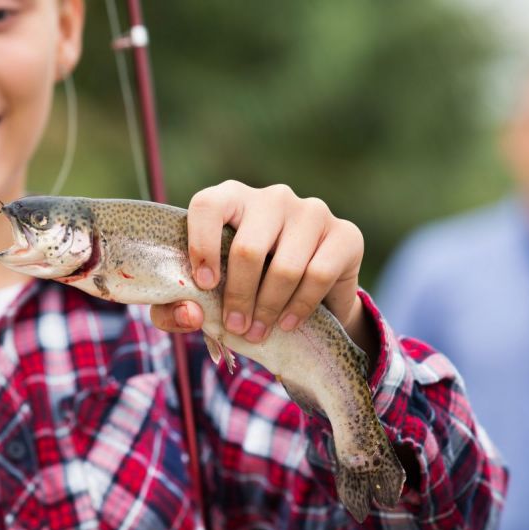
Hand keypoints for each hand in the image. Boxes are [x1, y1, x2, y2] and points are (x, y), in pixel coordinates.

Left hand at [151, 180, 374, 357]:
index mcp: (232, 198)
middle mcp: (272, 197)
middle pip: (248, 248)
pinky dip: (300, 306)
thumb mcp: (210, 291)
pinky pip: (319, 275)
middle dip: (238, 296)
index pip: (208, 206)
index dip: (201, 246)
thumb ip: (183, 303)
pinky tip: (286, 323)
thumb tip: (190, 314)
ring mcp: (312, 211)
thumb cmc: (247, 283)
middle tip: (236, 327)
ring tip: (258, 332)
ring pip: (285, 266)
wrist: (311, 287)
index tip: (203, 285)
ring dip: (268, 308)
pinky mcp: (345, 233)